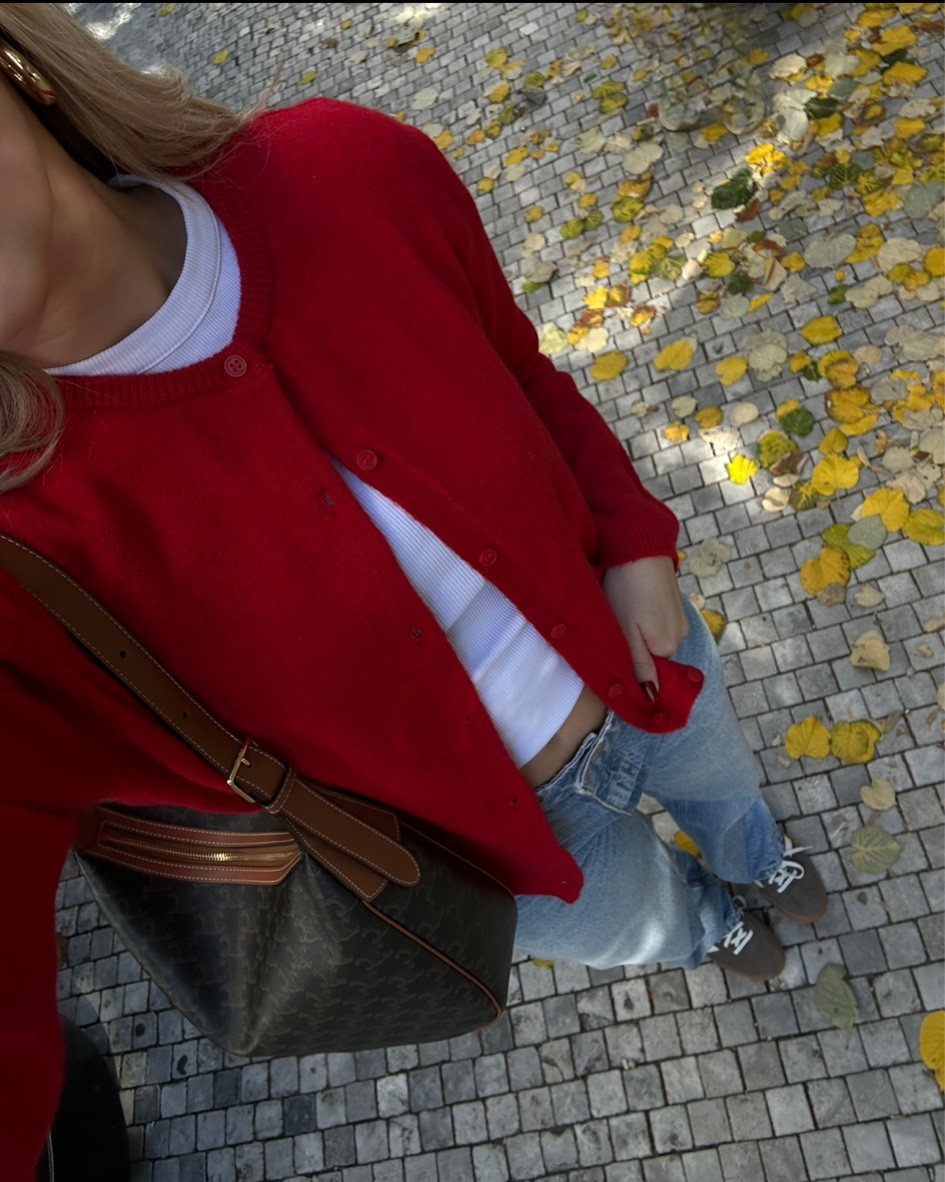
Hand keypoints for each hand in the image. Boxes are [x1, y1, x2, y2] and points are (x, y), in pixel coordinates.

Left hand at [601, 557, 688, 693]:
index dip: (633, 666)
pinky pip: (659, 620)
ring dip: (640, 631)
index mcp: (668, 647)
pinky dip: (646, 616)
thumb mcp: (626, 631)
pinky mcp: (675, 601)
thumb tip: (652, 696)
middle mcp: (680, 635)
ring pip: (656, 636)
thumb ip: (639, 664)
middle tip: (616, 627)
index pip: (652, 673)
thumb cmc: (627, 590)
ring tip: (623, 611)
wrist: (641, 547)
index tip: (616, 650)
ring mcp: (680, 617)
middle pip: (654, 655)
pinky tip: (633, 601)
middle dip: (636, 647)